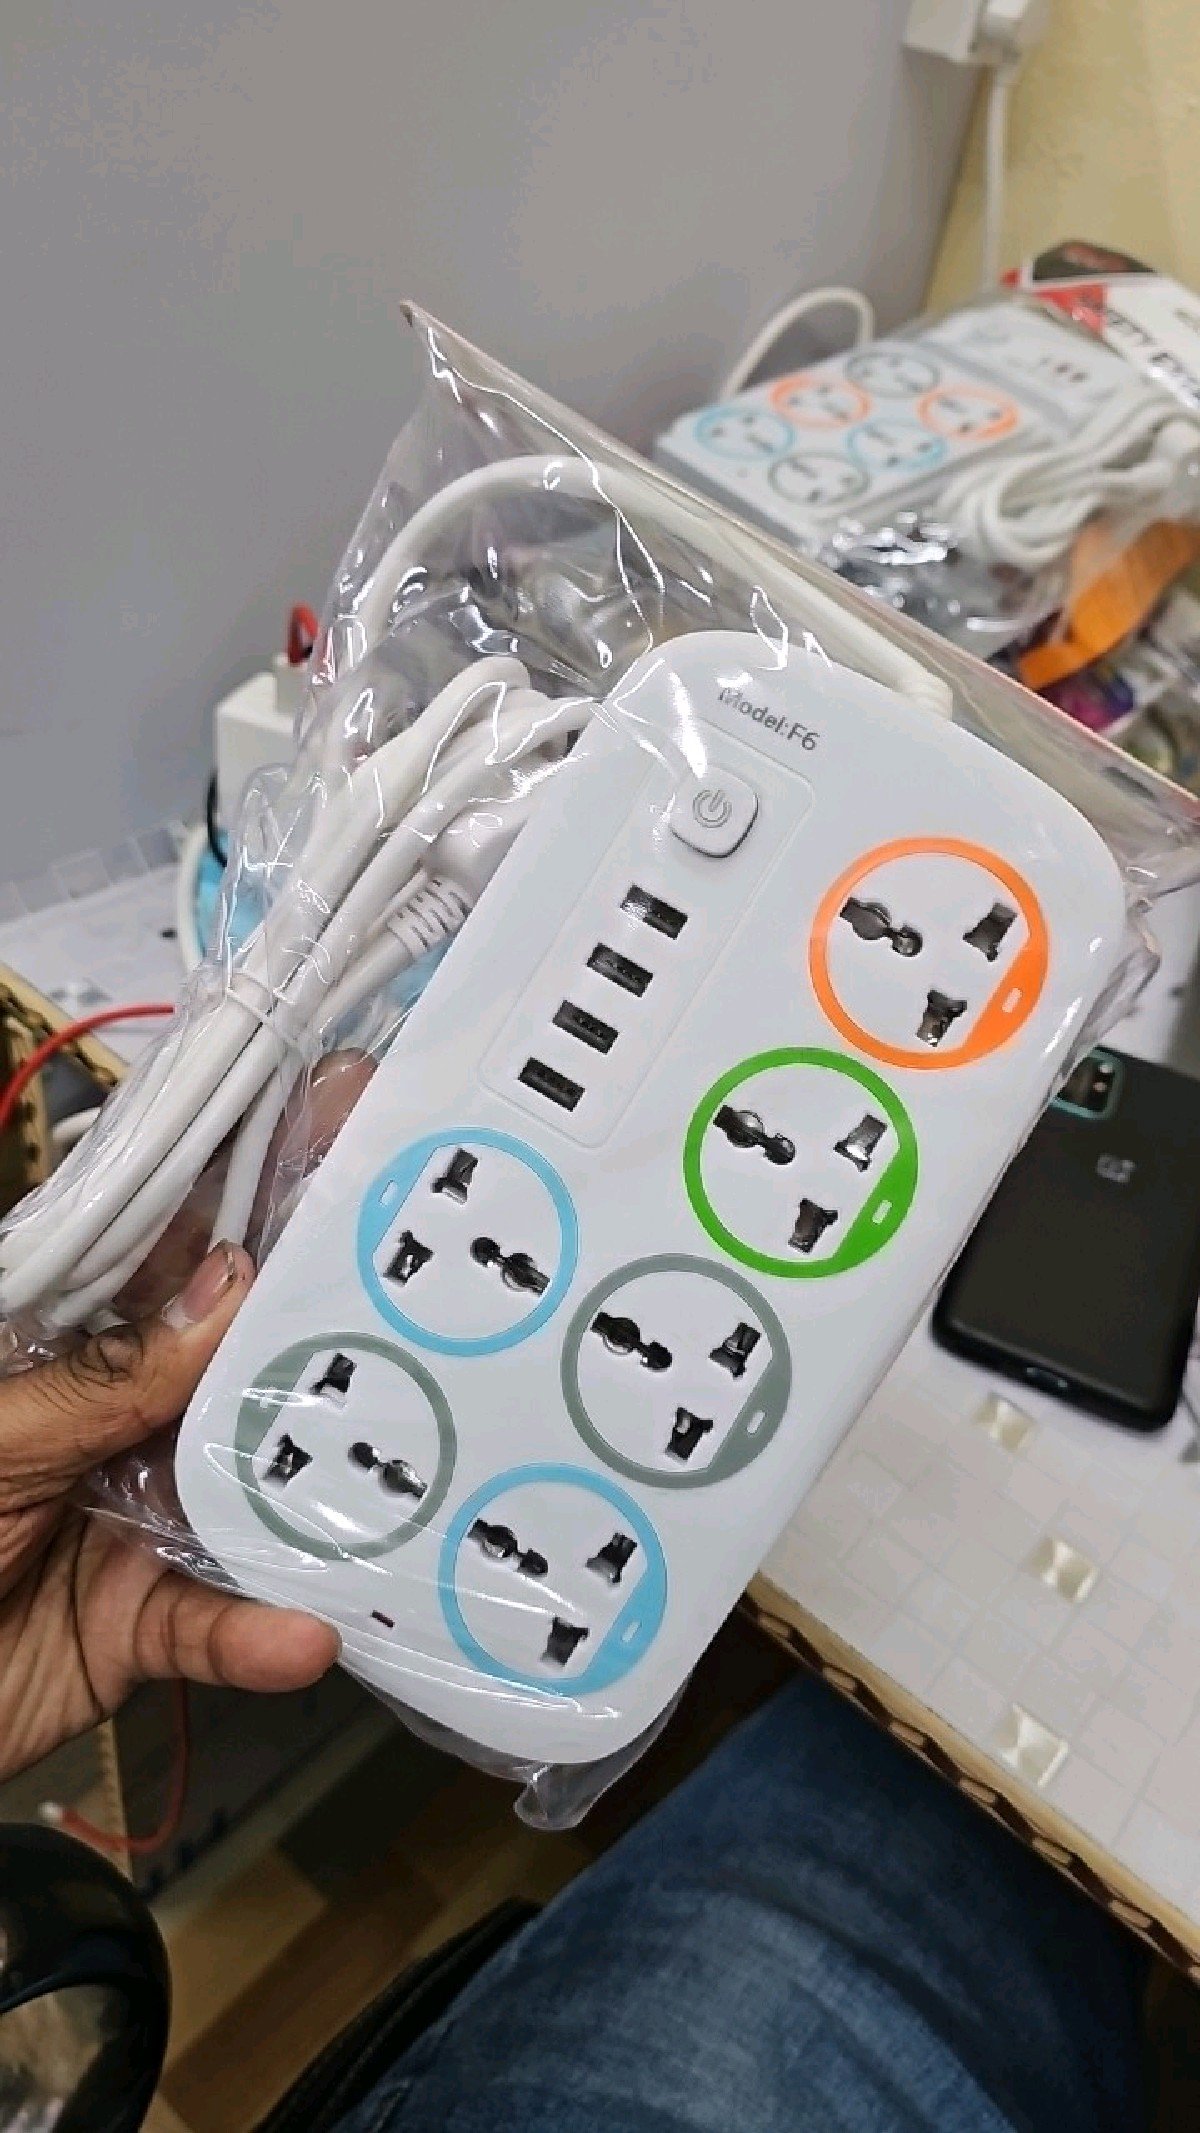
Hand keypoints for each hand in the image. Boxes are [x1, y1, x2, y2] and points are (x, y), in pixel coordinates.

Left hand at [0, 1051, 375, 1784]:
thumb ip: (103, 1376)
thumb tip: (228, 1286)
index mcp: (64, 1344)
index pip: (172, 1250)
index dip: (257, 1188)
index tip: (351, 1124)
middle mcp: (117, 1414)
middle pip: (239, 1361)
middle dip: (334, 1329)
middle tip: (440, 1294)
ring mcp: (136, 1514)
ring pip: (255, 1491)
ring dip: (326, 1496)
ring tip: (408, 1479)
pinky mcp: (142, 1622)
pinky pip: (215, 1624)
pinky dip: (258, 1634)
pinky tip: (304, 1632)